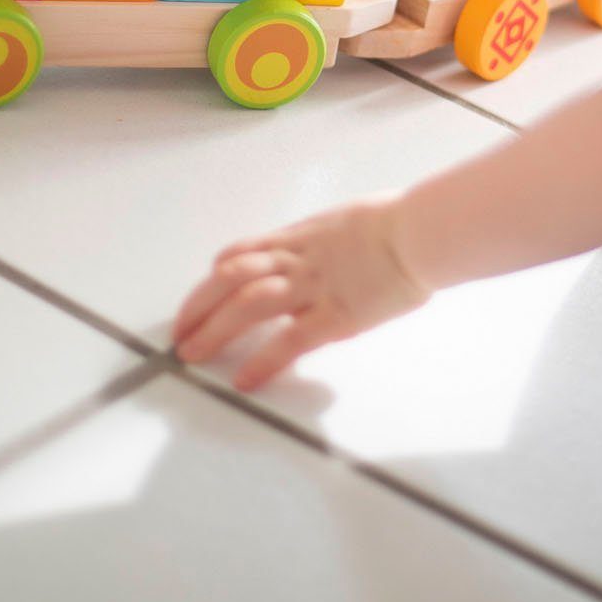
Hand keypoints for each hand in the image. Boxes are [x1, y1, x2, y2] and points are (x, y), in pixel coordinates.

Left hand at [171, 195, 433, 391]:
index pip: (242, 252)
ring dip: (215, 330)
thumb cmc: (400, 222)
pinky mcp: (336, 316)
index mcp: (301, 237)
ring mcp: (313, 288)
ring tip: (193, 354)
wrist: (421, 232)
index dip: (216, 275)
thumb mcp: (352, 222)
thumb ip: (331, 241)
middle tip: (181, 333)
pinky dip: (261, 360)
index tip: (204, 296)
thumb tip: (330, 253)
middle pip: (231, 279)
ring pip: (247, 305)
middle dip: (198, 307)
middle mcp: (298, 260)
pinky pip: (288, 341)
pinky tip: (244, 379)